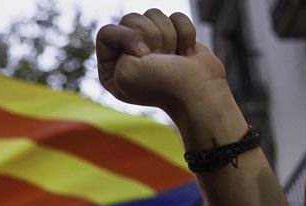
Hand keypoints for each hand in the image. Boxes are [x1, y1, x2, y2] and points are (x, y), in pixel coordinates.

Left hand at [96, 10, 225, 118]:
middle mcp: (129, 56)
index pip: (106, 33)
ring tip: (172, 58)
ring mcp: (153, 46)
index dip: (126, 37)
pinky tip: (185, 53)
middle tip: (159, 58)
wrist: (199, 90)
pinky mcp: (174, 38)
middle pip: (131, 19)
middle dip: (150, 36)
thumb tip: (135, 29)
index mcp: (111, 69)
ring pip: (154, 14)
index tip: (143, 54)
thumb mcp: (125, 71)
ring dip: (167, 36)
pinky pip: (175, 17)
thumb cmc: (162, 86)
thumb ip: (114, 41)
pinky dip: (184, 33)